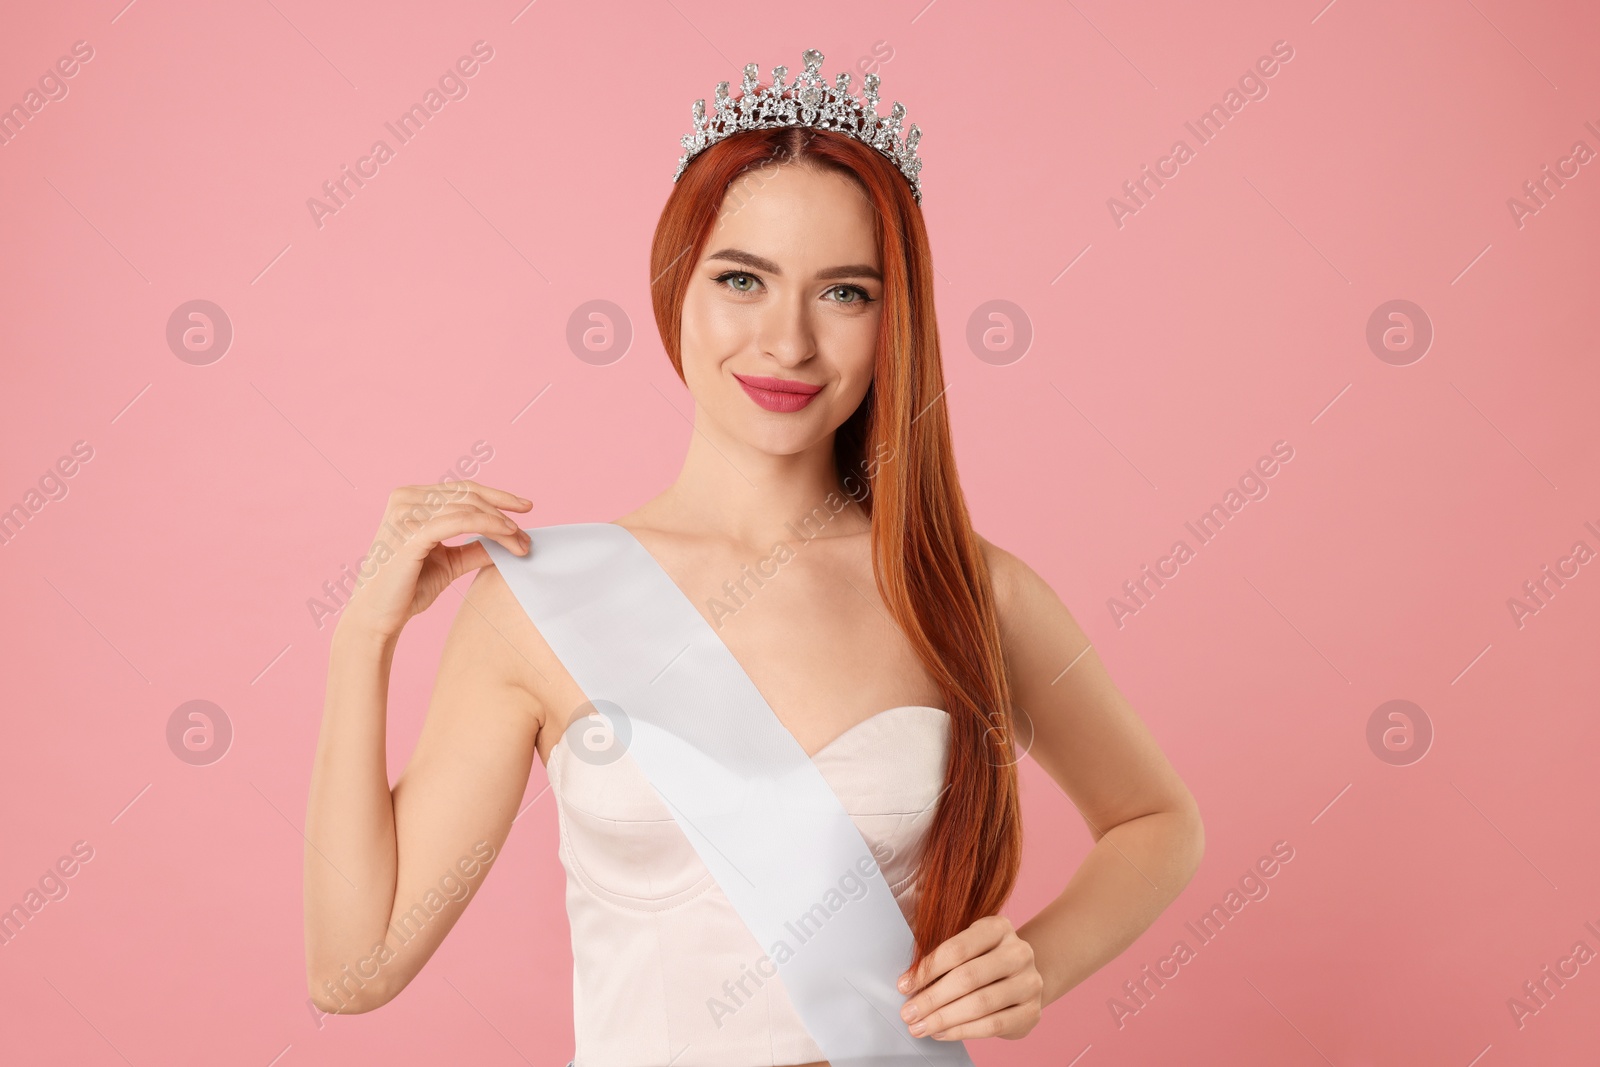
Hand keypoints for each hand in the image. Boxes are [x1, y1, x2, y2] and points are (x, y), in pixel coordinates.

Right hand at [338, 479, 531, 639]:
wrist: (378, 616)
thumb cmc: (408, 589)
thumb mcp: (449, 562)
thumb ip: (475, 547)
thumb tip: (510, 538)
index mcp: (411, 499)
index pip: (462, 490)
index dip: (497, 496)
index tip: (525, 508)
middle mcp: (406, 498)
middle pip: (469, 495)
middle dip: (504, 512)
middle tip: (528, 535)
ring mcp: (405, 512)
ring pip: (469, 508)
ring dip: (502, 525)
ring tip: (522, 544)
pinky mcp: (411, 532)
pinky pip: (460, 521)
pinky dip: (489, 526)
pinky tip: (508, 536)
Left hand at [897, 914, 1043, 1039]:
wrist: (1023, 978)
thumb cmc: (983, 960)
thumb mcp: (967, 947)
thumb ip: (942, 958)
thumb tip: (908, 982)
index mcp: (998, 928)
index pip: (957, 949)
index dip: (927, 969)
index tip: (903, 986)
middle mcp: (1018, 952)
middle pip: (968, 978)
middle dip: (932, 998)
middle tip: (908, 1013)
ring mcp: (1029, 983)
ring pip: (980, 1004)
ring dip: (943, 1018)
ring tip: (920, 1026)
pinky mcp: (1032, 1011)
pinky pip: (993, 1025)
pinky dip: (962, 1031)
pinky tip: (942, 1033)